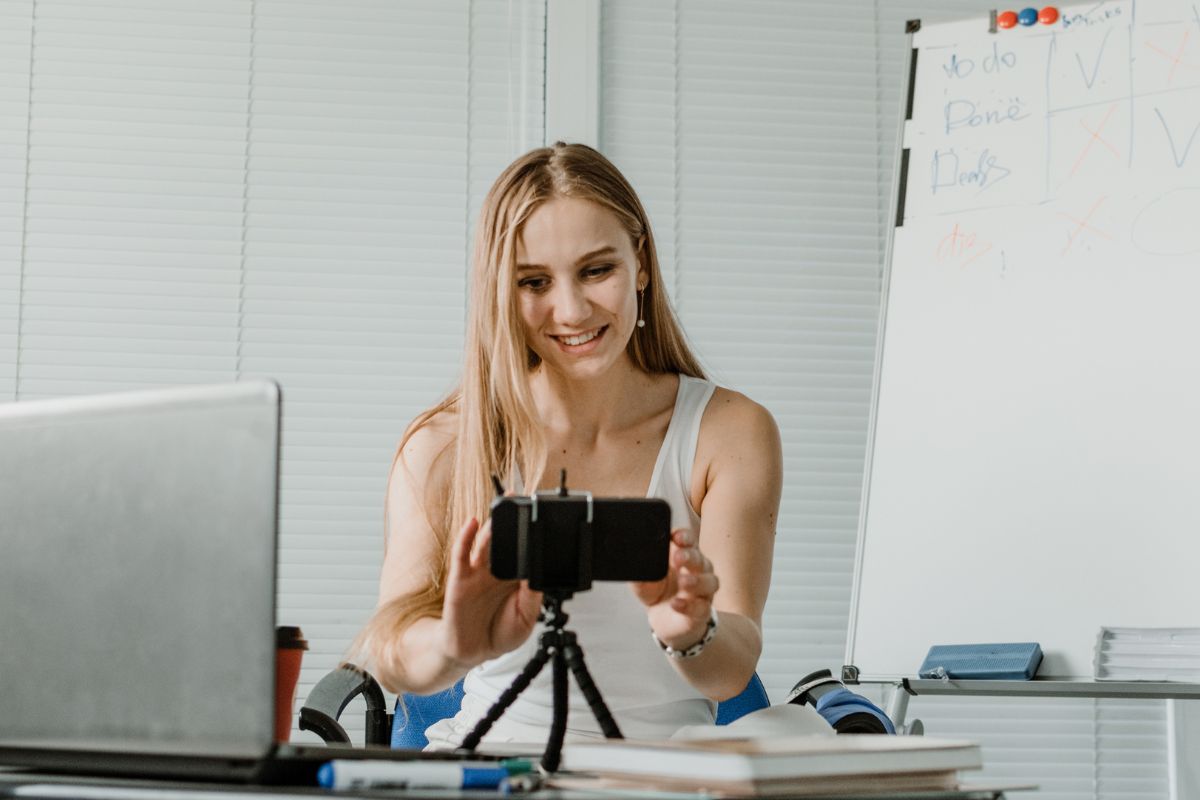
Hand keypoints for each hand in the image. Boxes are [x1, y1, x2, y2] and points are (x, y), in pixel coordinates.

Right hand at [436, 517, 542, 667]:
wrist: (472, 652)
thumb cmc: (499, 634)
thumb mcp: (526, 619)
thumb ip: (533, 597)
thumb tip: (539, 574)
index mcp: (514, 578)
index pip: (524, 550)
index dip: (531, 534)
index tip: (541, 517)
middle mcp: (495, 570)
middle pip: (504, 538)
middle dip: (512, 517)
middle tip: (522, 498)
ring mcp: (477, 572)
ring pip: (485, 541)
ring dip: (493, 521)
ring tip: (502, 503)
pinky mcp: (460, 579)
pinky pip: (461, 554)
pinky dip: (465, 536)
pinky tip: (472, 523)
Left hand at [631, 528, 718, 650]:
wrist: (663, 620)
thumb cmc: (657, 593)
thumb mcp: (642, 580)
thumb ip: (639, 569)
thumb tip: (631, 558)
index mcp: (683, 556)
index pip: (688, 541)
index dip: (684, 537)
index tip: (676, 537)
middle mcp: (697, 571)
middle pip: (700, 559)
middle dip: (690, 556)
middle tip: (678, 557)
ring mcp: (702, 592)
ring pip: (710, 582)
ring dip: (697, 581)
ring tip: (683, 582)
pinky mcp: (702, 611)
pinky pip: (701, 607)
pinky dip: (689, 606)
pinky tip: (676, 604)